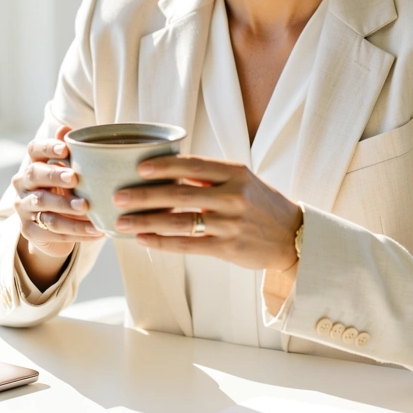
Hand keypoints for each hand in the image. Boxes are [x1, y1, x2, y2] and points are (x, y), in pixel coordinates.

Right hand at [13, 125, 102, 268]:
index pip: (34, 150)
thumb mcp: (69, 172)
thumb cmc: (66, 191)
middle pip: (35, 176)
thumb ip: (69, 152)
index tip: (65, 149)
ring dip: (66, 208)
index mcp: (34, 164)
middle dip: (55, 177)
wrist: (57, 227)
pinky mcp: (29, 231)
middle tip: (75, 179)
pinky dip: (75, 232)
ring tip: (87, 209)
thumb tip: (65, 128)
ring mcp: (24, 208)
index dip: (47, 147)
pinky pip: (52, 232)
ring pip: (43, 206)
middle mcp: (23, 184)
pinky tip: (95, 231)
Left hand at [112, 156, 302, 271]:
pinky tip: (144, 239)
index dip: (164, 166)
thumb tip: (169, 168)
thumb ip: (210, 176)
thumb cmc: (261, 204)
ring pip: (181, 222)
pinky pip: (188, 245)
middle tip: (119, 196)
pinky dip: (163, 242)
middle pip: (181, 194)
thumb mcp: (243, 180)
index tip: (139, 168)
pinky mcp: (228, 248)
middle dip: (145, 196)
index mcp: (236, 173)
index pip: (194, 165)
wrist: (294, 236)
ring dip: (147, 222)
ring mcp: (231, 223)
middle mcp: (234, 196)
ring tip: (122, 222)